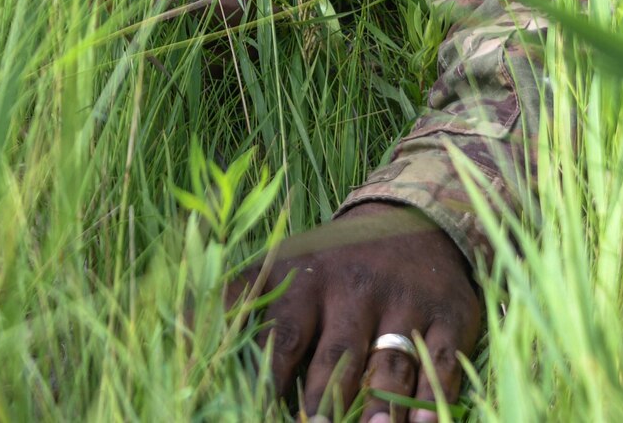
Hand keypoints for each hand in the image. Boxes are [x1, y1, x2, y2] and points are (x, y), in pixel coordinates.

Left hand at [229, 202, 482, 420]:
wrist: (416, 219)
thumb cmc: (331, 262)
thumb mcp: (281, 265)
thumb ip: (232, 300)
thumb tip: (174, 334)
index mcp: (306, 279)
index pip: (284, 335)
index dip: (271, 378)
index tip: (257, 410)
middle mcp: (355, 289)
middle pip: (338, 355)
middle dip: (325, 401)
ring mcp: (404, 302)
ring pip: (390, 362)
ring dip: (381, 406)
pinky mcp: (448, 315)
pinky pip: (443, 360)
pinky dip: (434, 397)